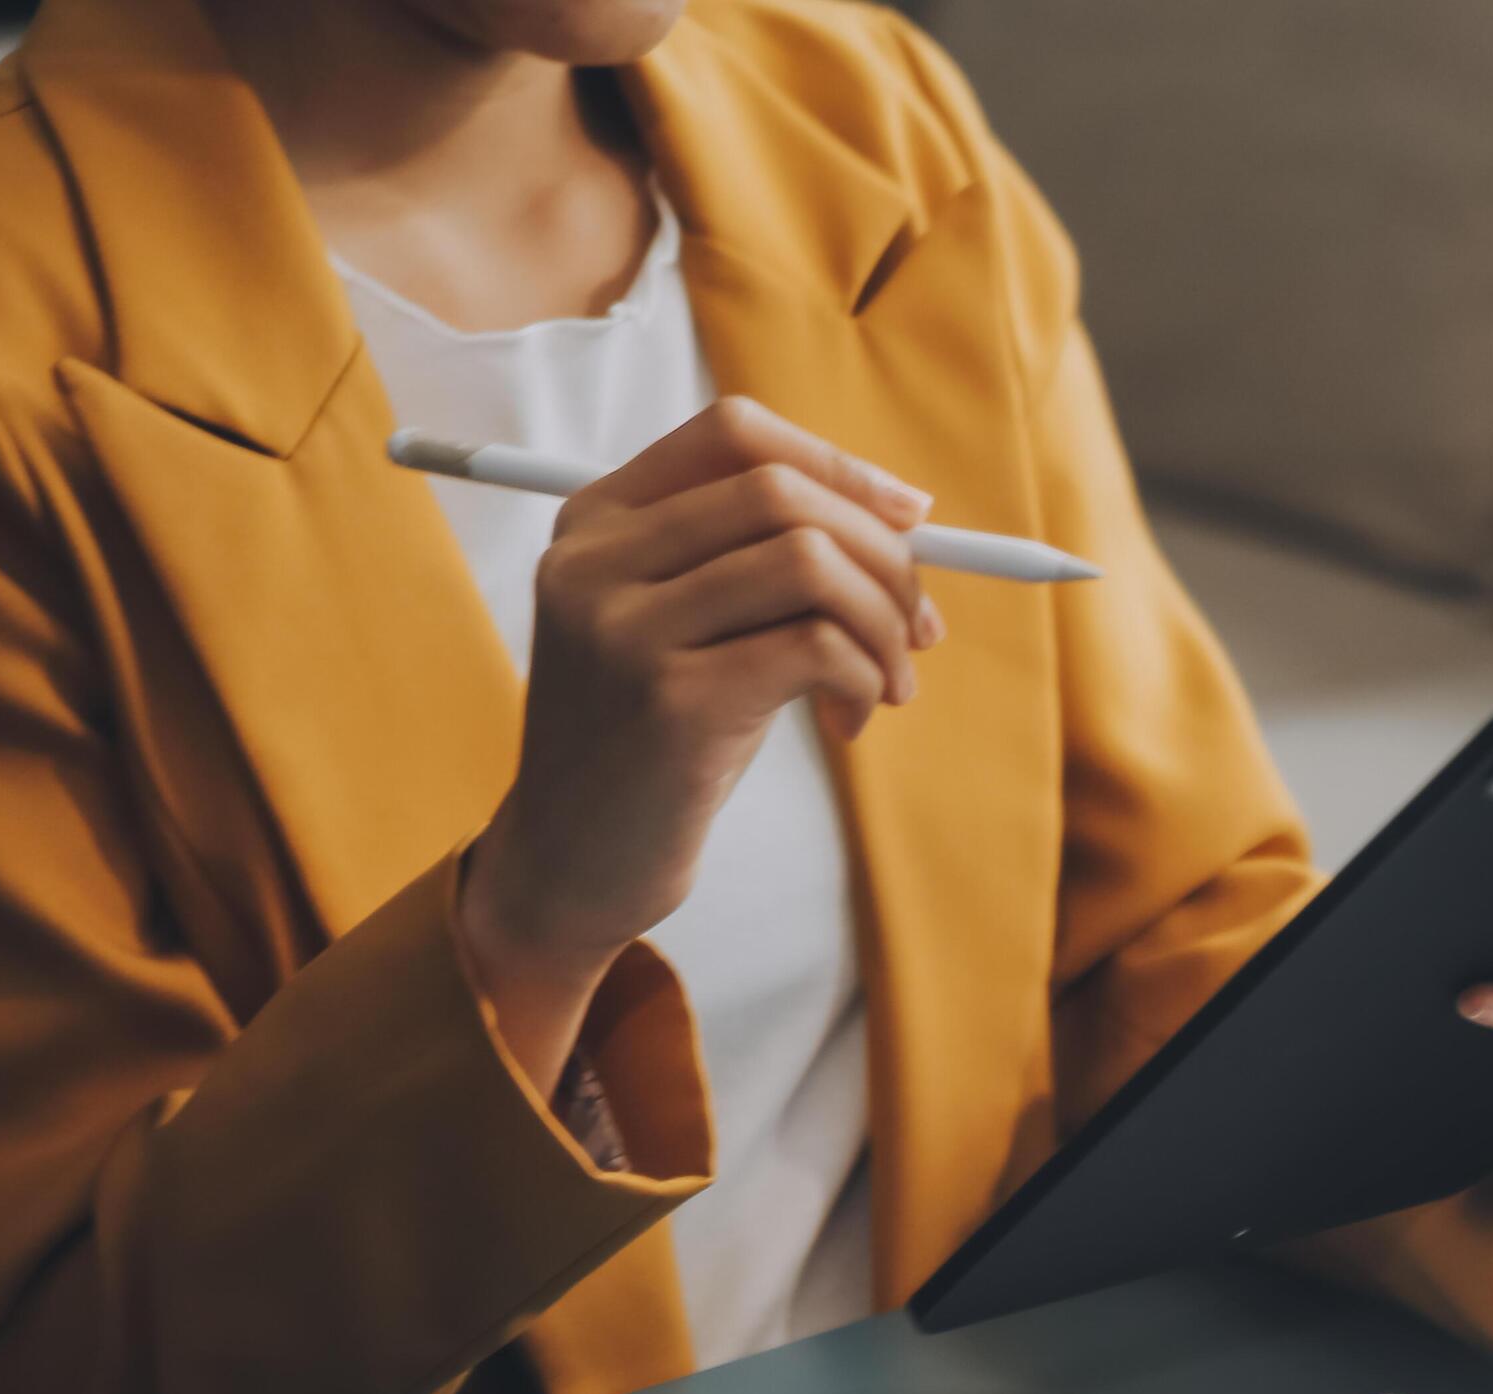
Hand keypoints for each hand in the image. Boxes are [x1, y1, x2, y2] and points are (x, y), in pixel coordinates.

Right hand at [457, 397, 942, 1091]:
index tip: (912, 519)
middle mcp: (596, 561)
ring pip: (809, 562)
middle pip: (782, 493)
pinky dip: (864, 678)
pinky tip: (851, 722)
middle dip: (884, 555)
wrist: (574, 862)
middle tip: (918, 628)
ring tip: (889, 685)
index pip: (734, 432)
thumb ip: (762, 558)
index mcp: (597, 520)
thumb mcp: (690, 624)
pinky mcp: (669, 704)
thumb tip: (907, 516)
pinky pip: (817, 647)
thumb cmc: (657, 738)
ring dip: (884, 623)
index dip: (839, 464)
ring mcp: (624, 630)